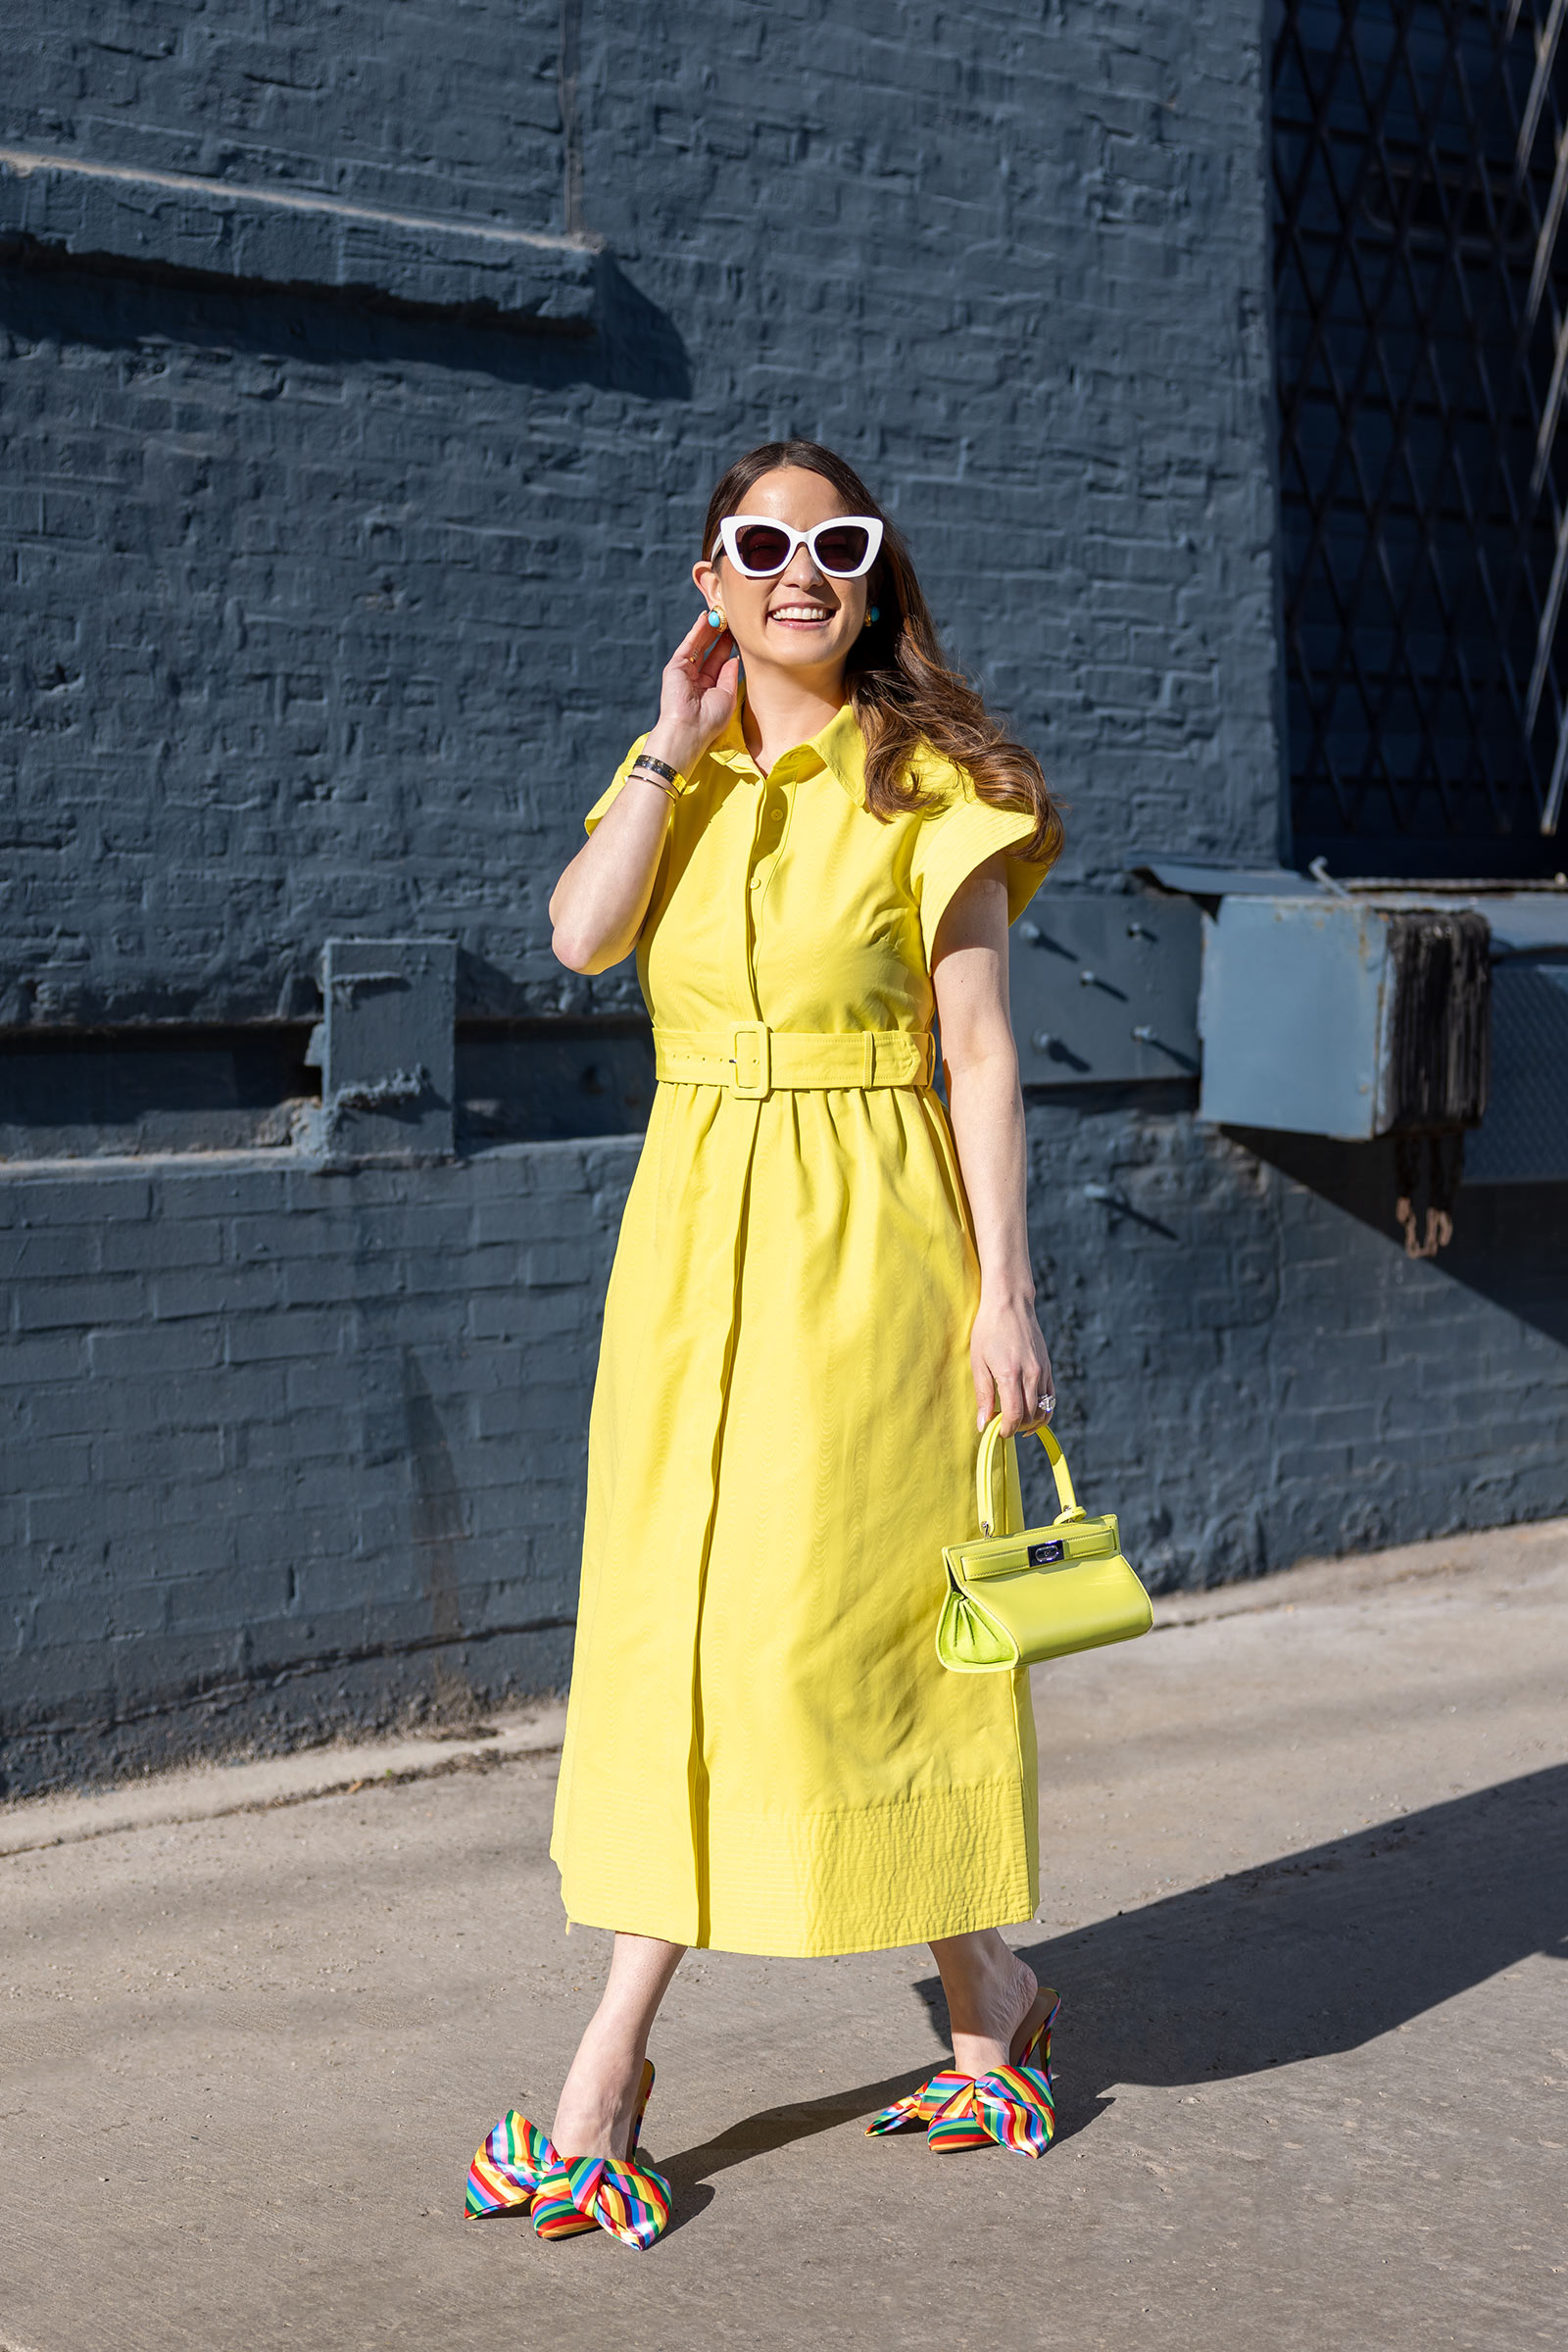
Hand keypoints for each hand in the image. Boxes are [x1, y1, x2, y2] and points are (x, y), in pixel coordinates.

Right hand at [643, 608, 739, 776]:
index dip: (728, 645)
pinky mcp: (676, 666)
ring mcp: (685, 671)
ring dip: (709, 628)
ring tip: (720, 611)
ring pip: (699, 644)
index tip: (738, 631)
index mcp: (709, 687)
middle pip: (709, 649)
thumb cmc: (710, 719)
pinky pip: (688, 645)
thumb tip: (734, 657)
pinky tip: (705, 617)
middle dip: (719, 633)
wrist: (689, 729)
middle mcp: (696, 678)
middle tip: (729, 616)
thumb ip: (729, 674)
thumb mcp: (727, 695)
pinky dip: (696, 631)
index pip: (719, 660)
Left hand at [970, 1291, 1055, 1436]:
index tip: (996, 1431)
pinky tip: (1030, 1412)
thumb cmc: (988, 1330)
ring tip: (1014, 1421)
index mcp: (1011, 1374)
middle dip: (1015, 1427)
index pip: (1014, 1415)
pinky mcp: (1048, 1367)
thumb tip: (983, 1424)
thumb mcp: (978, 1362)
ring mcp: (1043, 1371)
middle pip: (1030, 1416)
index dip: (1005, 1429)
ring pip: (1043, 1409)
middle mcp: (1031, 1374)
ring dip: (1030, 1422)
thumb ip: (983, 1395)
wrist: (1010, 1303)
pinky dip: (1043, 1410)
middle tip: (1000, 1425)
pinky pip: (1051, 1397)